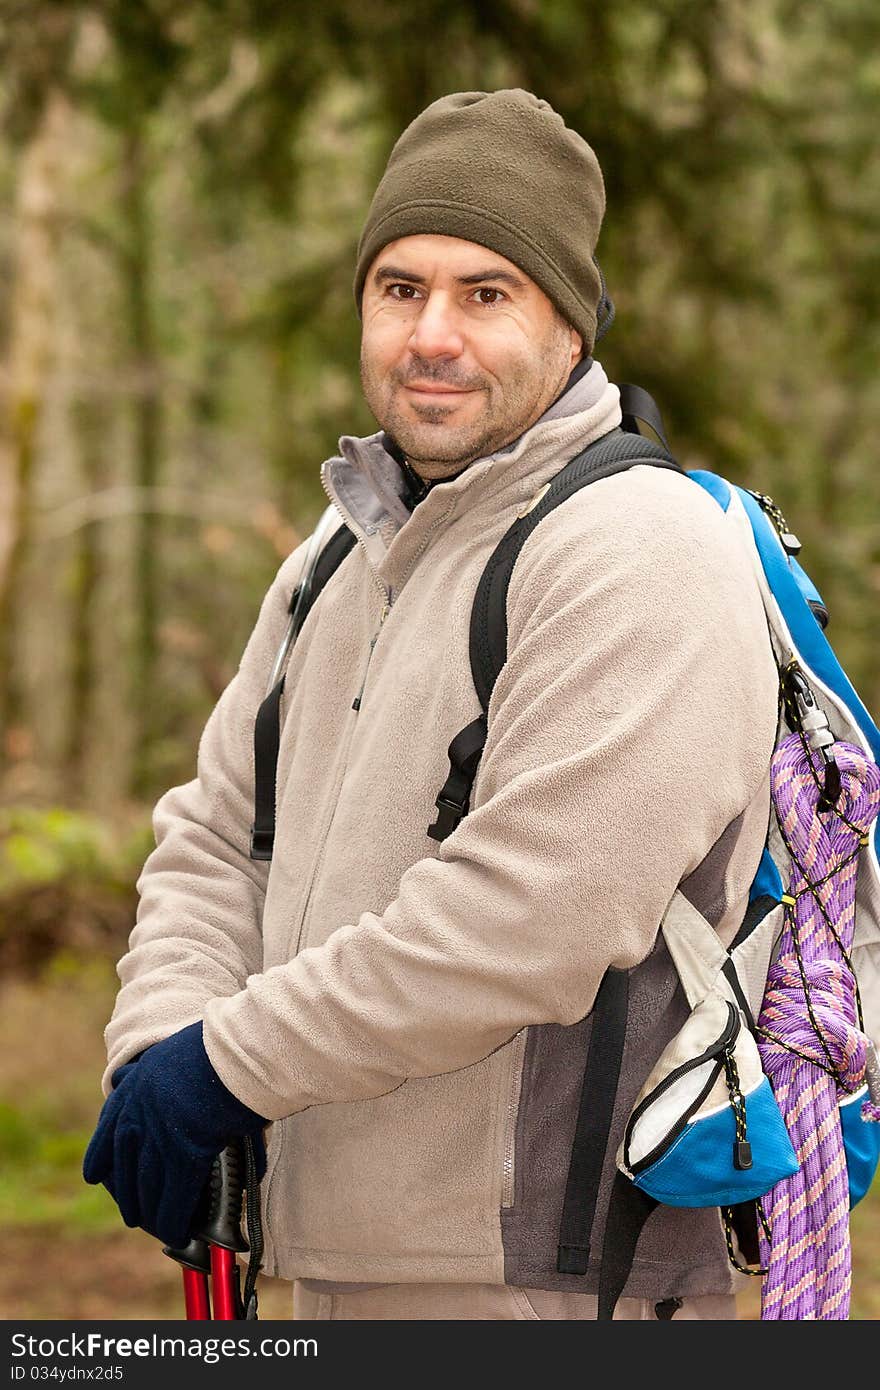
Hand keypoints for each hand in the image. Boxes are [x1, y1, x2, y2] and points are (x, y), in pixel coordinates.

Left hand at [83, 1021, 266, 1246]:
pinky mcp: (185, 1154)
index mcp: (134, 1089)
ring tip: (156, 1229)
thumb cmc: (216, 1046)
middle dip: (129, 1196)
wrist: (233, 1050)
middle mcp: (138, 1116)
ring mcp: (159, 1137)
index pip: (108, 1132)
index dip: (101, 1158)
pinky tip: (178, 1233)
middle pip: (127, 1167)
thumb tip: (158, 1086)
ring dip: (151, 1213)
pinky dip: (176, 1218)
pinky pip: (176, 1196)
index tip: (94, 1176)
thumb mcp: (173, 1051)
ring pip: (148, 1186)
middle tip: (132, 1215)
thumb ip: (163, 1074)